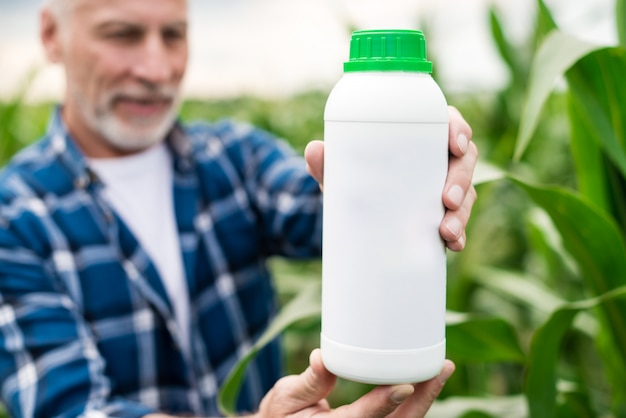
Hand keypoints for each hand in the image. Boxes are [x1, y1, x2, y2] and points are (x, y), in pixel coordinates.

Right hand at [254, 349, 453, 417]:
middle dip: (423, 399)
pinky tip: (426, 380)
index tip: (404, 386)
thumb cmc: (282, 414)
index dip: (384, 404)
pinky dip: (415, 401)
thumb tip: (321, 357)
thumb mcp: (286, 397)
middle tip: (441, 369)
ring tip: (440, 370)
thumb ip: (309, 381)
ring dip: (425, 399)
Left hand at [305, 105, 477, 250]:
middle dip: (461, 180)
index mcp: (419, 135)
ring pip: (466, 194)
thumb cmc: (354, 178)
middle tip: (446, 199)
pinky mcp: (443, 214)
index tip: (457, 144)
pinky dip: (458, 234)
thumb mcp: (341, 170)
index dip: (459, 130)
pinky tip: (452, 244)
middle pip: (464, 161)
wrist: (351, 213)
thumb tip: (314, 150)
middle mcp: (437, 158)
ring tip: (446, 231)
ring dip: (461, 213)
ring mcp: (443, 187)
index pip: (447, 123)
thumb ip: (328, 161)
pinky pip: (458, 222)